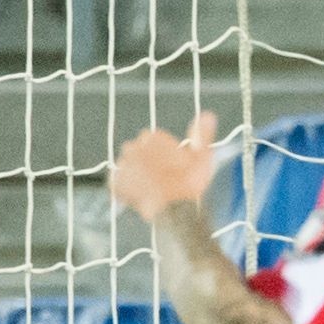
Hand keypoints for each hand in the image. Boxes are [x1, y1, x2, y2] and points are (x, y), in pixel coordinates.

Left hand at [109, 110, 220, 226]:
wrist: (174, 209)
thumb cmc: (190, 183)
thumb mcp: (202, 157)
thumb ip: (202, 134)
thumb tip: (208, 114)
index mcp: (153, 137)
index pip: (151, 140)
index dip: (161, 153)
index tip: (170, 166)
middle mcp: (134, 146)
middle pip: (137, 151)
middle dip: (145, 161)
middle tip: (160, 178)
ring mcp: (123, 164)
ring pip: (127, 166)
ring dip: (135, 174)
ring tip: (149, 188)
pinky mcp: (115, 182)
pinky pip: (117, 181)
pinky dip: (125, 187)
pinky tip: (138, 194)